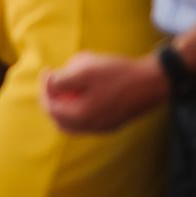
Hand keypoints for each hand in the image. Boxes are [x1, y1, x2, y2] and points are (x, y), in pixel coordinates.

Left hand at [42, 52, 167, 134]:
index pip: (50, 108)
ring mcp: (103, 127)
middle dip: (52, 100)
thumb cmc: (118, 73)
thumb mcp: (85, 69)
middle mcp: (92, 127)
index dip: (44, 88)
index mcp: (82, 116)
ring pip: (73, 124)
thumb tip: (50, 84)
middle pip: (59, 120)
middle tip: (52, 81)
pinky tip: (84, 91)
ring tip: (67, 85)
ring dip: (65, 107)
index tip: (48, 71)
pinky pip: (87, 122)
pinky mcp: (113, 124)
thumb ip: (62, 80)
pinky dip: (79, 110)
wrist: (151, 82)